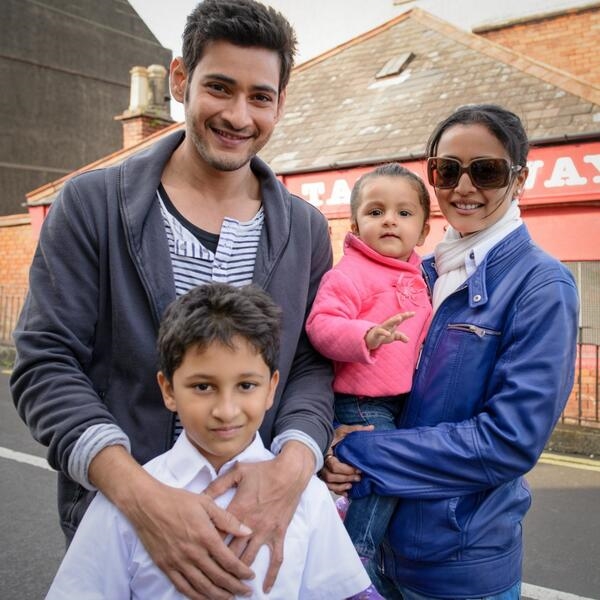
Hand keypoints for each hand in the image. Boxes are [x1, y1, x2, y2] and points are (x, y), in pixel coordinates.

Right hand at [90, 446, 253, 599]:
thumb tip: (247, 531)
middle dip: (235, 587)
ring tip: (229, 598)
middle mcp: (193, 552)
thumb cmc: (178, 500)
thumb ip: (228, 519)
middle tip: (245, 592)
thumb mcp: (206, 503)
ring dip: (218, 595)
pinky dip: (196, 596)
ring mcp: (178, 562)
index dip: (242, 572)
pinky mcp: (165, 566)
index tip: (250, 576)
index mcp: (205, 536)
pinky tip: (205, 597)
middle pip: (218, 577)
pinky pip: (183, 587)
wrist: (147, 504)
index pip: (229, 561)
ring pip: (202, 587)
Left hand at [205, 441, 314, 592]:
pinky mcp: (278, 533)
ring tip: (230, 588)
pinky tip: (266, 588)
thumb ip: (218, 485)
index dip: (204, 549)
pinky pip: (276, 558)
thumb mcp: (237, 472)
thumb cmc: (263, 471)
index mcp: (237, 510)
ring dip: (239, 575)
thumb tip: (200, 495)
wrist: (289, 472)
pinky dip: (271, 574)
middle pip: (230, 552)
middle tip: (209, 579)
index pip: (217, 535)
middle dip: (219, 568)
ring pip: (249, 559)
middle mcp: (250, 525)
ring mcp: (265, 531)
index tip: (195, 559)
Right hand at [320, 424, 373, 495]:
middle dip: (346, 478)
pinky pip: (328, 486)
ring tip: (352, 485)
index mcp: (326, 452)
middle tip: (358, 477)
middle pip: (330, 476)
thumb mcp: (344, 430)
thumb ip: (356, 429)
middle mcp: (322, 462)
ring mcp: (321, 470)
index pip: (333, 465)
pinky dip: (337, 491)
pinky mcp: (323, 475)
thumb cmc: (333, 435)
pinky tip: (346, 492)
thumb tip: (371, 428)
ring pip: (328, 483)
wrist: (322, 437)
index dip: (346, 469)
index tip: (358, 469)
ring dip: (341, 486)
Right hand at [365, 311, 414, 349]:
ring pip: (387, 323)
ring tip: (399, 318)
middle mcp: (387, 325)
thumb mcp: (393, 337)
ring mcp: (381, 328)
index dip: (406, 316)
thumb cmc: (382, 336)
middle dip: (401, 316)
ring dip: (393, 320)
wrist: (370, 339)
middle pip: (394, 319)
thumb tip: (408, 340)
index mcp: (392, 325)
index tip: (414, 313)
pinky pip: (380, 332)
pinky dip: (384, 332)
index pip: (400, 319)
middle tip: (407, 314)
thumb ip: (400, 337)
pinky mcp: (376, 333)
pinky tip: (388, 334)